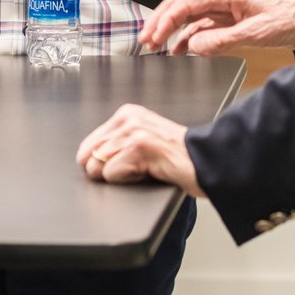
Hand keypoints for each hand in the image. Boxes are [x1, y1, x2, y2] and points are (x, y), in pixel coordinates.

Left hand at [77, 105, 204, 193]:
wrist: (207, 161)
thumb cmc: (180, 157)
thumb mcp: (145, 139)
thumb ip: (118, 143)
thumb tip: (89, 160)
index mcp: (126, 114)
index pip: (87, 145)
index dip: (99, 163)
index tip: (124, 164)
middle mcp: (127, 119)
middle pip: (88, 156)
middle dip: (105, 171)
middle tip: (135, 168)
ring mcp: (132, 131)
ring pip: (97, 167)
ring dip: (120, 176)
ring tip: (145, 168)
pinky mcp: (138, 146)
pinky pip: (112, 174)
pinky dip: (128, 180)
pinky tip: (149, 172)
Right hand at [140, 0, 294, 56]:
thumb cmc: (286, 19)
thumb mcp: (255, 33)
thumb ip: (222, 40)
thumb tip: (194, 46)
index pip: (185, 2)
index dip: (165, 20)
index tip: (153, 37)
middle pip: (180, 3)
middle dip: (160, 21)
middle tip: (146, 41)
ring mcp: (223, 4)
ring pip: (187, 13)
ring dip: (170, 28)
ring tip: (156, 46)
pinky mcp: (227, 15)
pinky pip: (200, 23)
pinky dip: (187, 35)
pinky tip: (179, 48)